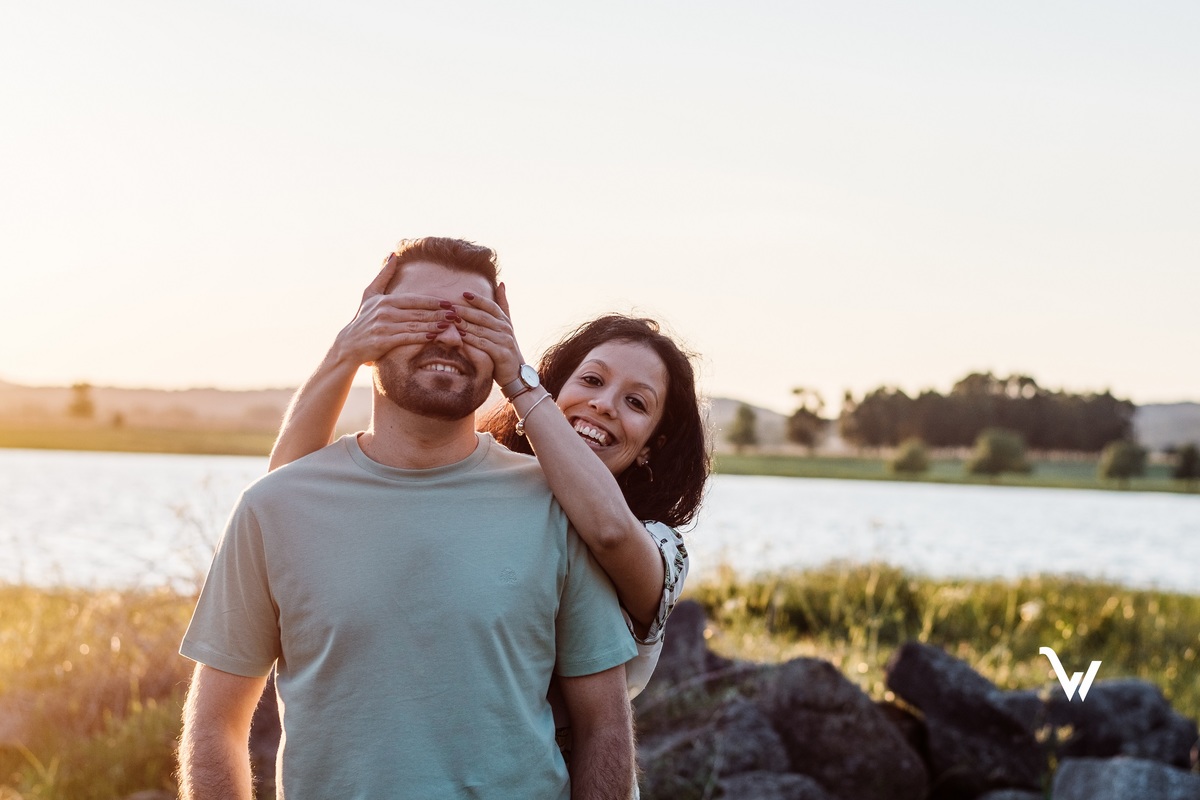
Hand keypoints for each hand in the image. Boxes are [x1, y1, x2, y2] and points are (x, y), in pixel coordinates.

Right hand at [331, 253, 451, 365]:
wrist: (348, 344)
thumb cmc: (362, 319)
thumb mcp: (370, 294)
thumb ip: (384, 275)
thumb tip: (394, 254)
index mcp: (385, 300)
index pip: (414, 299)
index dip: (433, 301)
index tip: (449, 302)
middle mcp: (385, 312)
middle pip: (418, 312)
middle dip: (439, 313)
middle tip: (456, 314)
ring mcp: (384, 327)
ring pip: (415, 324)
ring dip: (434, 324)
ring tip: (450, 324)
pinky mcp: (384, 341)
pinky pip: (407, 338)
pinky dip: (422, 337)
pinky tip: (434, 336)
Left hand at [448, 282, 525, 385]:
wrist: (515, 373)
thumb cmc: (505, 347)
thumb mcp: (506, 325)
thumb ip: (503, 305)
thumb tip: (502, 283)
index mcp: (505, 321)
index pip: (491, 306)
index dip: (478, 299)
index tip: (464, 293)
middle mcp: (506, 329)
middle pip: (483, 316)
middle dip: (466, 311)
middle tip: (450, 306)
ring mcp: (505, 341)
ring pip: (481, 329)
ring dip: (465, 324)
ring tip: (451, 319)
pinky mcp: (502, 353)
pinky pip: (483, 344)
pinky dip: (471, 339)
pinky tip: (459, 336)